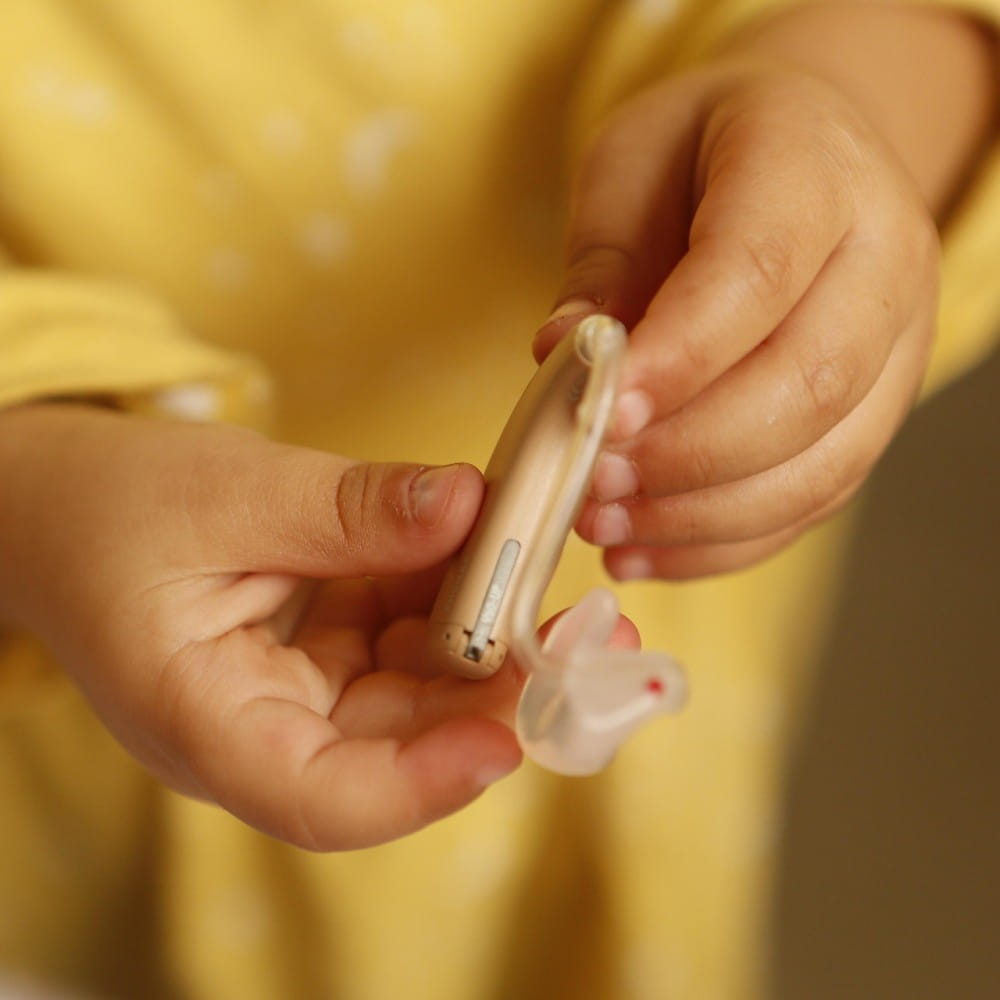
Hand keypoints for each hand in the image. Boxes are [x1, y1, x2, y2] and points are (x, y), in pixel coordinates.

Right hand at [0, 405, 521, 848]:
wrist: (63, 504)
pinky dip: (448, 595)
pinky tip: (486, 547)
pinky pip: (402, 636)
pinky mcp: (320, 653)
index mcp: (203, 722)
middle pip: (393, 745)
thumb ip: (347, 509)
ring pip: (413, 688)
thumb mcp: (226, 493)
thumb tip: (468, 505)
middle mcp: (260, 728)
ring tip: (552, 579)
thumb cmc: (112, 506)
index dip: (421, 784)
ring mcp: (296, 693)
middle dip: (490, 692)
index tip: (507, 737)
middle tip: (577, 633)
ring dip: (484, 636)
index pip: (317, 797)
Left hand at [537, 61, 938, 578]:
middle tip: (592, 481)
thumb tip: (564, 361)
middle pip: (808, 383)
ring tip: (606, 524)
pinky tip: (646, 549)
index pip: (758, 274)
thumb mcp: (626, 170)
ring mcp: (896, 348)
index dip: (679, 358)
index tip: (599, 414)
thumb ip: (600, 268)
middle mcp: (883, 260)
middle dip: (687, 453)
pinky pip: (815, 500)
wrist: (797, 159)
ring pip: (822, 462)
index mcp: (815, 168)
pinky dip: (724, 542)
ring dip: (703, 515)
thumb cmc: (697, 160)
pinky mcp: (874, 416)